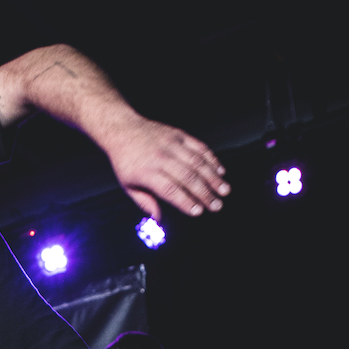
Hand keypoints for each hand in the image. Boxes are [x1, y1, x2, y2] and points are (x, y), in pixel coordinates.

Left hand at [102, 115, 229, 220]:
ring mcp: (172, 144)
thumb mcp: (128, 186)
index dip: (186, 201)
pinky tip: (220, 171)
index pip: (170, 189)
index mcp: (146, 172)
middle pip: (188, 177)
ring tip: (224, 190)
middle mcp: (161, 157)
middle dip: (205, 193)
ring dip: (213, 177)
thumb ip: (145, 203)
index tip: (198, 212)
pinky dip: (212, 159)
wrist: (123, 129)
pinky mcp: (179, 135)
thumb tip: (158, 219)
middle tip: (216, 206)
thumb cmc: (126, 160)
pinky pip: (199, 147)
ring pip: (197, 162)